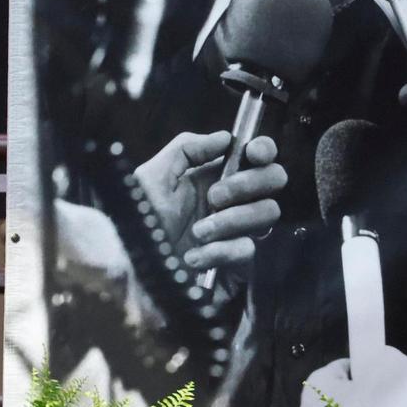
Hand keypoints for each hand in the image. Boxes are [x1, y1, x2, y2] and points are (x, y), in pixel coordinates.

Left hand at [134, 131, 284, 273]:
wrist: (132, 269)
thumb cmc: (139, 220)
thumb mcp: (153, 176)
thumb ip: (186, 149)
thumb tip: (226, 138)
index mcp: (214, 176)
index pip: (256, 156)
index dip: (263, 150)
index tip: (254, 154)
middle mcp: (232, 201)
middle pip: (274, 180)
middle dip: (247, 184)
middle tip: (214, 197)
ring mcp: (238, 231)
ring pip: (266, 214)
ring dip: (229, 220)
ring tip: (197, 232)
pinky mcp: (238, 264)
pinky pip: (248, 250)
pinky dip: (219, 251)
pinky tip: (193, 257)